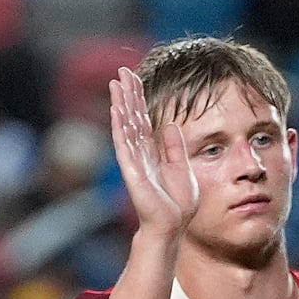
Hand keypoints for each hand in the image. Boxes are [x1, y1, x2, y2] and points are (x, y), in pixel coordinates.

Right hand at [109, 67, 199, 238]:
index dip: (139, 99)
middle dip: (127, 94)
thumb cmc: (177, 203)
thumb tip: (171, 125)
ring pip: (126, 125)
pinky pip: (124, 144)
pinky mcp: (132, 170)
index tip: (134, 78)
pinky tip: (117, 109)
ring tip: (116, 82)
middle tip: (122, 71)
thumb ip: (175, 148)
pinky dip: (120, 125)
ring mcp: (134, 160)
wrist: (173, 226)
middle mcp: (140, 153)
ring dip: (121, 103)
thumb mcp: (182, 168)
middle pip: (132, 117)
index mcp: (153, 152)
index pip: (144, 119)